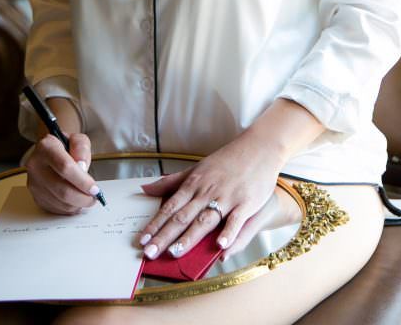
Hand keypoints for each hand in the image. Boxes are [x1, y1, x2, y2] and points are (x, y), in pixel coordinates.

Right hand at [25, 132, 100, 214]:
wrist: (48, 152)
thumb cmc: (64, 146)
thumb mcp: (76, 139)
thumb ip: (82, 149)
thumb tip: (82, 167)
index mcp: (46, 148)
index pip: (65, 167)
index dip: (82, 181)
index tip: (94, 188)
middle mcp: (36, 166)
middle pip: (62, 190)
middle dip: (82, 197)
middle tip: (94, 197)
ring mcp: (34, 183)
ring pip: (60, 202)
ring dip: (77, 204)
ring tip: (86, 198)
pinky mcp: (36, 196)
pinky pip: (55, 209)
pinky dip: (69, 209)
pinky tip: (76, 202)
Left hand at [138, 130, 285, 259]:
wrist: (259, 148)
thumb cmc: (226, 161)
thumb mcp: (197, 168)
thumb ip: (172, 181)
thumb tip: (146, 188)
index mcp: (194, 183)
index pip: (170, 207)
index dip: (155, 224)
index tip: (141, 239)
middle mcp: (207, 191)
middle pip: (182, 216)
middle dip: (164, 236)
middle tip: (149, 253)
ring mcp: (226, 197)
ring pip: (205, 220)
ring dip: (189, 237)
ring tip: (174, 253)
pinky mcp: (246, 202)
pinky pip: (235, 220)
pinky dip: (228, 233)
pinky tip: (220, 246)